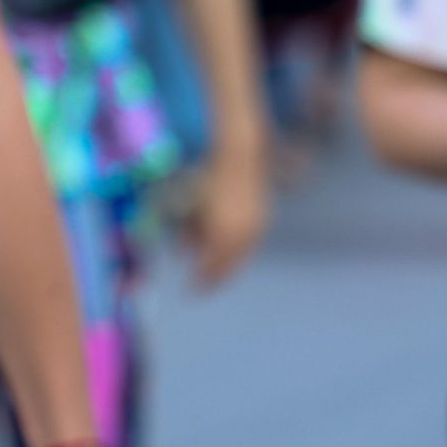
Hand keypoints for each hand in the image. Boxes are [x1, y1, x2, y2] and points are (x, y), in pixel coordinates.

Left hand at [179, 141, 268, 287]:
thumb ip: (189, 232)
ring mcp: (257, 228)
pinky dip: (236, 253)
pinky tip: (225, 254)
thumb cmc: (208, 178)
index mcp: (224, 231)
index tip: (190, 289)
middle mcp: (244, 233)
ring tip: (211, 272)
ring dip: (226, 266)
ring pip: (241, 257)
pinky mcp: (263, 221)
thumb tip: (183, 253)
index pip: (212, 265)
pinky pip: (249, 245)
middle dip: (214, 278)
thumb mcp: (190, 205)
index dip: (201, 279)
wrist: (241, 157)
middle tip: (201, 287)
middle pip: (230, 266)